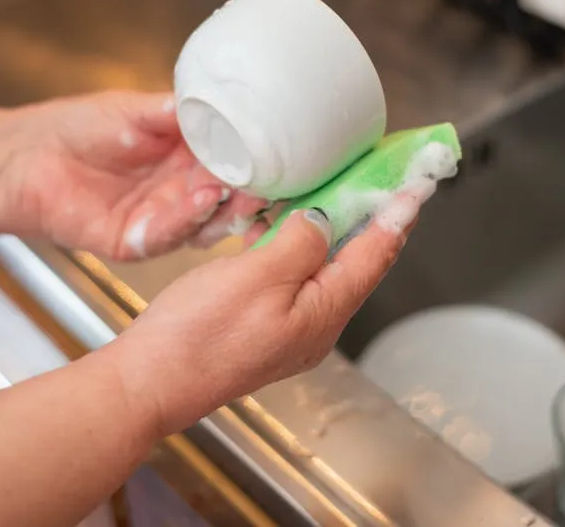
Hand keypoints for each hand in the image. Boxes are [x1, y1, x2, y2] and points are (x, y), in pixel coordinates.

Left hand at [3, 91, 268, 259]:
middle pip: (231, 200)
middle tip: (271, 182)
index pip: (237, 165)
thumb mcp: (137, 109)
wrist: (28, 155)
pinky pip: (168, 234)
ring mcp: (164, 220)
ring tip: (241, 191)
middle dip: (252, 194)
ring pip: (207, 223)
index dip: (259, 163)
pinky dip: (187, 218)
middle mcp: (184, 194)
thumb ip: (177, 111)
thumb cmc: (80, 127)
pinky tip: (201, 199)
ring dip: (226, 209)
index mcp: (192, 160)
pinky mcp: (137, 241)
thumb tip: (220, 101)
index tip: (282, 155)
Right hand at [111, 200, 422, 430]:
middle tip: (381, 182)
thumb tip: (324, 221)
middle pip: (356, 264)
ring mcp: (289, 328)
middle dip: (371, 221)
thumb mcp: (258, 276)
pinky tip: (279, 226)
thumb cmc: (199, 336)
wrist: (150, 383)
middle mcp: (316, 325)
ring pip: (322, 270)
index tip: (414, 185)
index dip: (396, 216)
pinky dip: (293, 247)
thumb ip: (301, 244)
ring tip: (338, 194)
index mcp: (324, 313)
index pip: (376, 255)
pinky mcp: (262, 326)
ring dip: (330, 231)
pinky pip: (292, 279)